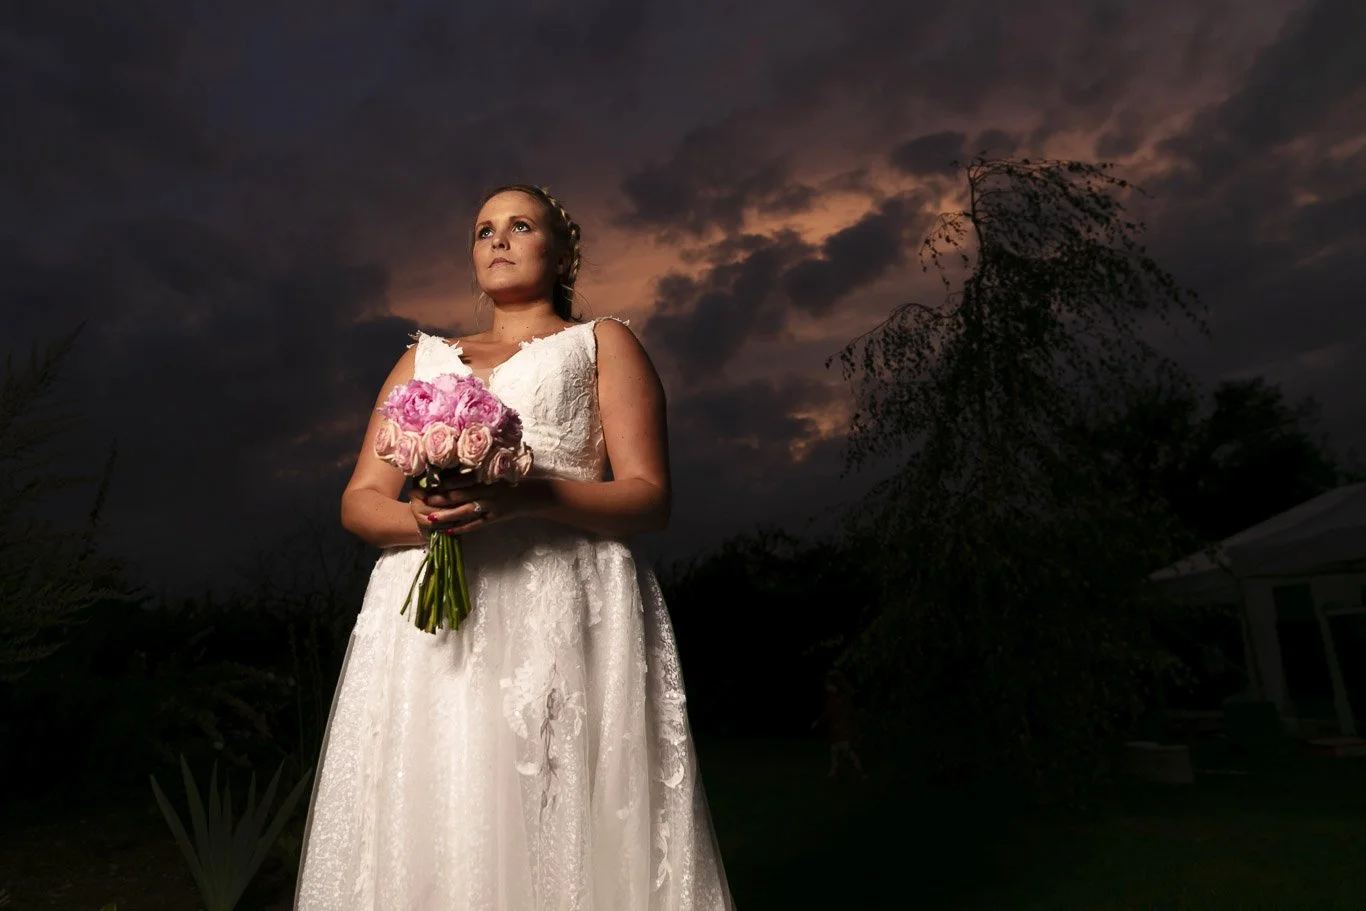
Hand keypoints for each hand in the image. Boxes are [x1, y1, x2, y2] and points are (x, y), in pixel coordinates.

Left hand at [409, 475, 549, 536]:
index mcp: (487, 477)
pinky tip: (449, 531)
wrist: (535, 495)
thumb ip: (477, 473)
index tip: (427, 483)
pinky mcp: (496, 518)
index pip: (461, 479)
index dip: (444, 482)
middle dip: (440, 498)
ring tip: (431, 518)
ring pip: (466, 511)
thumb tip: (453, 472)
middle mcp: (488, 491)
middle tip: (422, 501)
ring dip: (447, 515)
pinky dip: (463, 528)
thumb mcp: (497, 473)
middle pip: (460, 495)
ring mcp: (492, 506)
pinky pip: (476, 525)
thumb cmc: (513, 481)